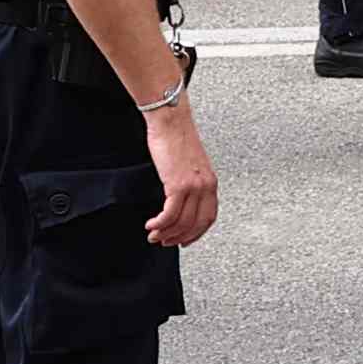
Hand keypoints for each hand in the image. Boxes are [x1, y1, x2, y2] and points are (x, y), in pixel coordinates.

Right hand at [143, 105, 220, 248]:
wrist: (171, 121)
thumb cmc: (176, 139)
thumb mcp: (190, 165)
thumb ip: (190, 184)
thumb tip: (179, 203)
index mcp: (211, 182)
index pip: (209, 217)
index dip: (196, 233)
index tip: (184, 240)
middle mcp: (206, 186)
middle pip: (196, 224)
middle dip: (179, 238)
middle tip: (164, 241)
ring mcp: (194, 186)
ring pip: (181, 223)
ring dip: (165, 233)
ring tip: (154, 234)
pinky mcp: (178, 185)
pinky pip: (170, 215)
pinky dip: (159, 224)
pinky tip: (151, 224)